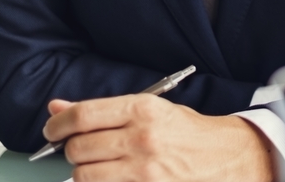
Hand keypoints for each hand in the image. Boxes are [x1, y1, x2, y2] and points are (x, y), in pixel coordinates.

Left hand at [43, 94, 275, 181]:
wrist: (230, 157)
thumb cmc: (193, 133)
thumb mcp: (154, 111)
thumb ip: (105, 111)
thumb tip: (58, 110)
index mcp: (144, 109)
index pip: (82, 116)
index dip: (58, 125)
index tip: (53, 131)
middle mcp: (142, 137)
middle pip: (78, 147)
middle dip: (73, 150)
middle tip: (82, 149)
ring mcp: (143, 169)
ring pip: (84, 174)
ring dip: (85, 171)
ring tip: (99, 166)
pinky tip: (114, 177)